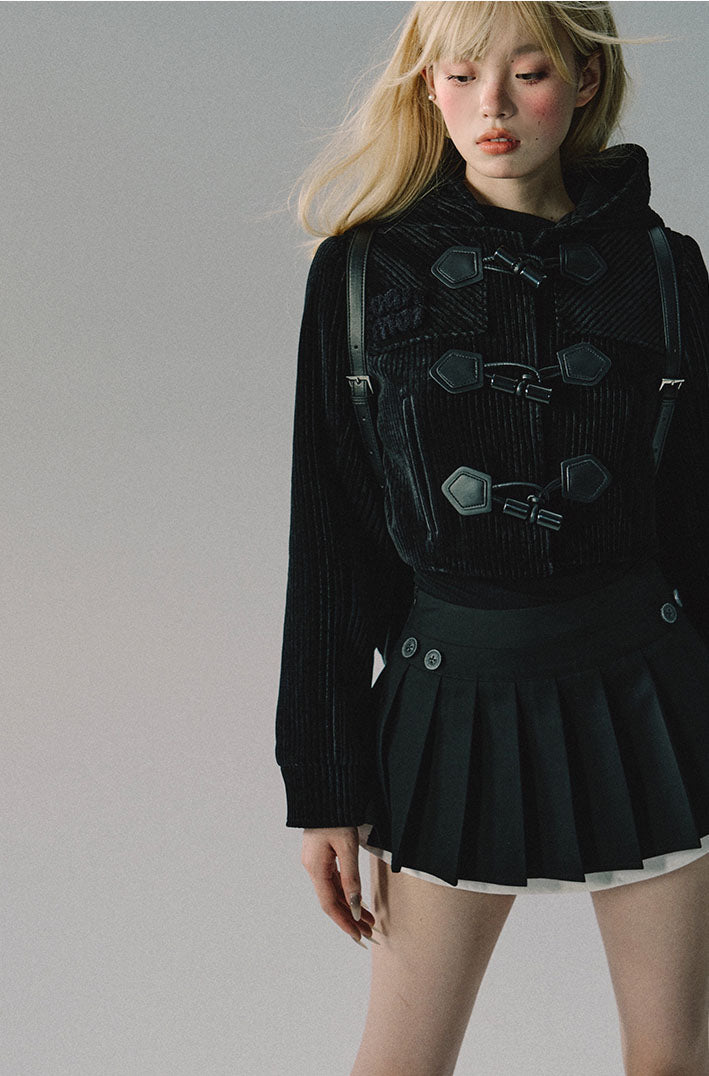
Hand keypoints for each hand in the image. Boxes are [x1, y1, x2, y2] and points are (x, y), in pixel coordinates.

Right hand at [301, 826, 376, 944]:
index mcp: (315, 868)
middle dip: (350, 917)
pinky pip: (333, 880)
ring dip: (350, 906)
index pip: (329, 904)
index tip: (358, 936)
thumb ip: (351, 878)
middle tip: (370, 931)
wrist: (326, 794)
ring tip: (369, 919)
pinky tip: (357, 900)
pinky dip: (346, 892)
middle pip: (331, 900)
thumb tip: (355, 906)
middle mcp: (312, 868)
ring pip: (333, 891)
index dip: (344, 922)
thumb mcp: (347, 848)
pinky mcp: (321, 855)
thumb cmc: (335, 817)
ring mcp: (315, 862)